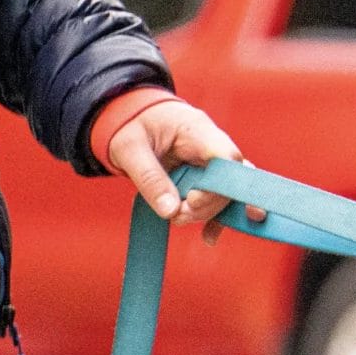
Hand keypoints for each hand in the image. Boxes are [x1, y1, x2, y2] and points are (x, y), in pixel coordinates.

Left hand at [107, 100, 264, 245]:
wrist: (127, 116)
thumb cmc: (128, 125)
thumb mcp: (129, 149)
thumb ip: (150, 178)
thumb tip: (171, 212)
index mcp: (197, 130)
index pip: (228, 157)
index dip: (220, 185)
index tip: (192, 200)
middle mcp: (212, 146)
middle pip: (228, 182)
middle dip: (206, 206)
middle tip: (177, 215)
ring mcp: (212, 164)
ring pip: (226, 194)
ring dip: (205, 213)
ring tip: (177, 218)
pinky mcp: (207, 178)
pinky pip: (221, 200)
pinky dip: (216, 219)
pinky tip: (208, 237)